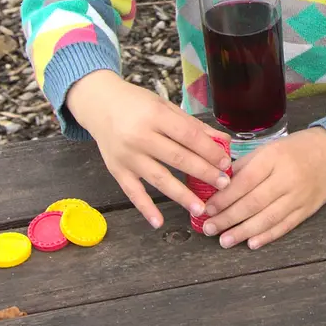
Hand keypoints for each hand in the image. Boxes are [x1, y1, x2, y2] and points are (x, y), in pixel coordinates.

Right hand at [65, 70, 232, 228]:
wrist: (100, 104)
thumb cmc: (137, 103)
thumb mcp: (166, 107)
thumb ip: (194, 126)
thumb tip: (224, 141)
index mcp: (155, 116)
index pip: (188, 136)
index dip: (209, 150)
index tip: (225, 163)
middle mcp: (140, 137)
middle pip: (177, 158)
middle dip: (203, 173)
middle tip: (223, 185)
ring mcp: (128, 156)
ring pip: (159, 179)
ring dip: (181, 195)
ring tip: (201, 208)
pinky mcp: (117, 170)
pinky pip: (133, 192)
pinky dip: (145, 208)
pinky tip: (158, 222)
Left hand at [202, 128, 325, 248]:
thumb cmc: (297, 148)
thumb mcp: (270, 148)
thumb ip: (246, 166)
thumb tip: (219, 184)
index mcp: (274, 158)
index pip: (245, 181)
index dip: (224, 197)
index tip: (207, 208)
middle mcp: (287, 178)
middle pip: (253, 202)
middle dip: (228, 218)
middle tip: (209, 229)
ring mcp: (299, 196)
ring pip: (267, 218)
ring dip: (243, 232)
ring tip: (224, 241)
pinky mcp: (308, 209)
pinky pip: (285, 226)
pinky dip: (267, 236)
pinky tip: (251, 243)